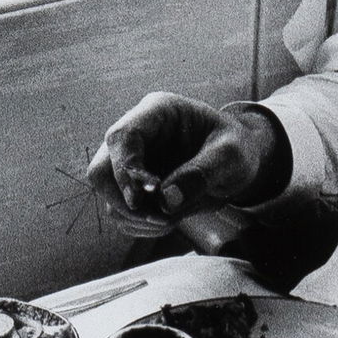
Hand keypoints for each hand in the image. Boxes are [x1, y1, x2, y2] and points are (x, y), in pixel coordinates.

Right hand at [87, 93, 291, 234]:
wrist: (236, 163)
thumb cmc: (235, 148)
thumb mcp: (231, 156)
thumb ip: (202, 173)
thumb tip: (167, 201)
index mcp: (157, 112)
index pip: (122, 137)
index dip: (126, 170)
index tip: (145, 198)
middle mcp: (136, 134)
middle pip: (101, 170)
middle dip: (126, 200)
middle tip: (161, 218)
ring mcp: (129, 161)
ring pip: (107, 195)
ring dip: (135, 217)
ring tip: (172, 219)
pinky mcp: (131, 186)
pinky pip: (120, 211)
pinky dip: (139, 225)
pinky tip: (167, 221)